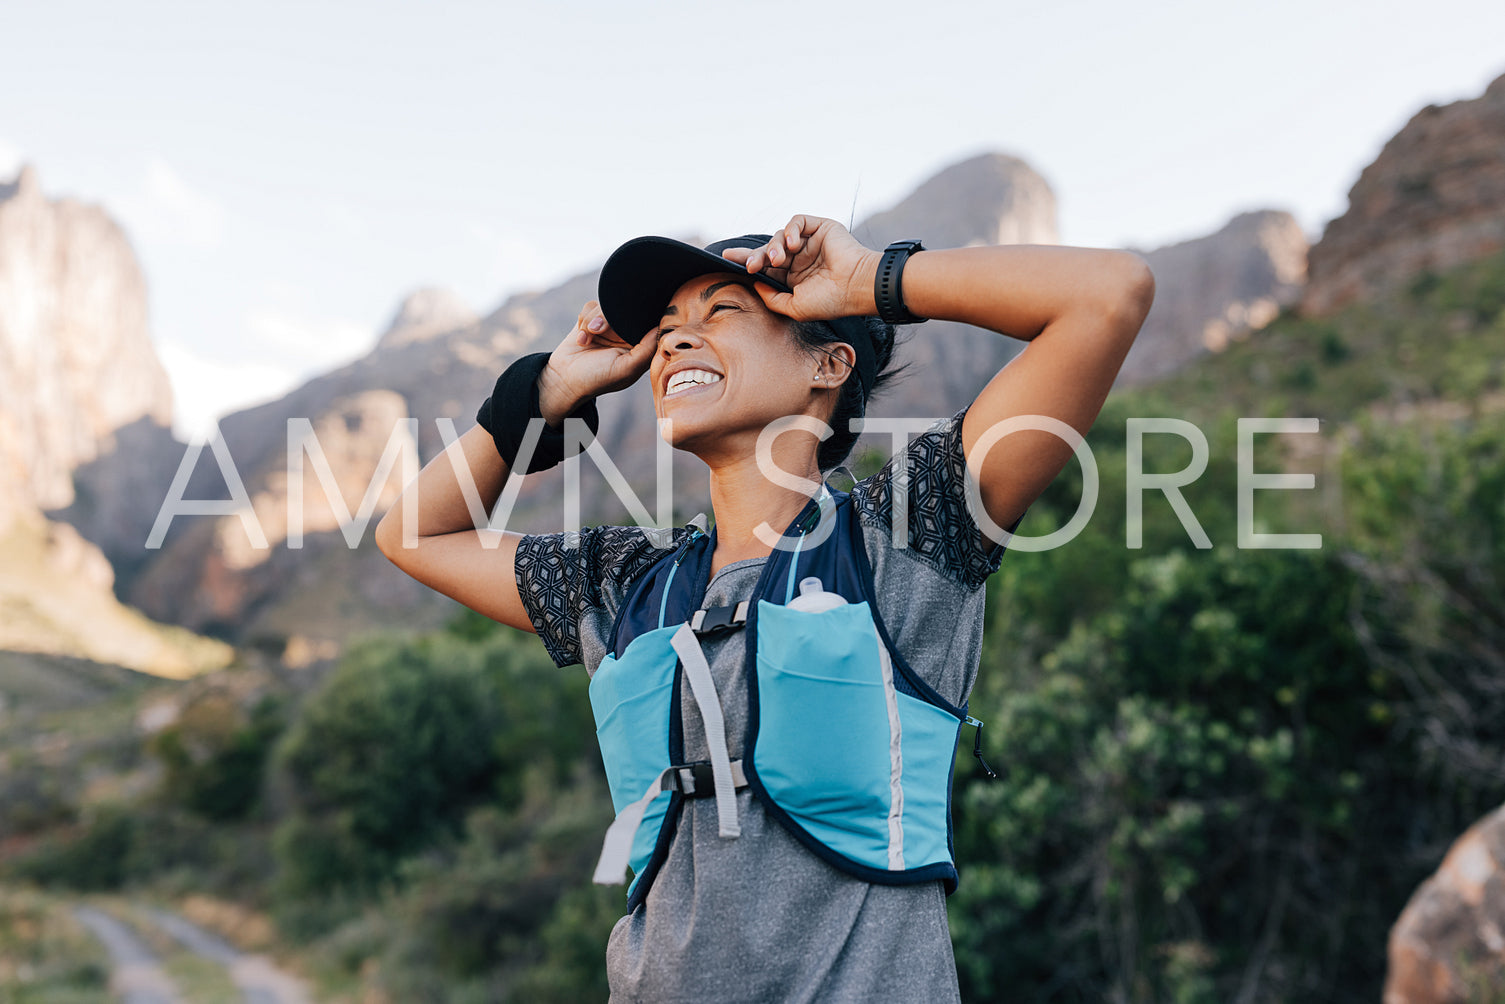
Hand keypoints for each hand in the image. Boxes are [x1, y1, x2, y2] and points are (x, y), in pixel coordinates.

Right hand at [538, 302, 655, 424]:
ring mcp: (609, 326)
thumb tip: (659, 327)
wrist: (564, 379)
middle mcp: (626, 333)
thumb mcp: (626, 369)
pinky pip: (591, 306)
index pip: (648, 322)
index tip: (624, 326)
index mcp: (640, 345)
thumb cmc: (597, 379)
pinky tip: (581, 339)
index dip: (639, 317)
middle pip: (626, 309)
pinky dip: (583, 320)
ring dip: (591, 321)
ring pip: (606, 306)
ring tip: (585, 341)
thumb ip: (646, 350)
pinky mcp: (592, 319)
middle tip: (596, 330)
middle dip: (607, 318)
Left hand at [720, 215, 880, 320]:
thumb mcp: (794, 307)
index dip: (747, 261)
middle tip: (751, 265)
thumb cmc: (830, 301)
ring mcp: (810, 243)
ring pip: (780, 236)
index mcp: (793, 277)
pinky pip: (797, 221)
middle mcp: (800, 259)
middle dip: (756, 256)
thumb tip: (756, 284)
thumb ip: (772, 297)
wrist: (856, 287)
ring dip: (774, 246)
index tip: (728, 259)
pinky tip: (792, 244)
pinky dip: (790, 230)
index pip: (765, 266)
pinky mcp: (820, 228)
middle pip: (768, 250)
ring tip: (779, 259)